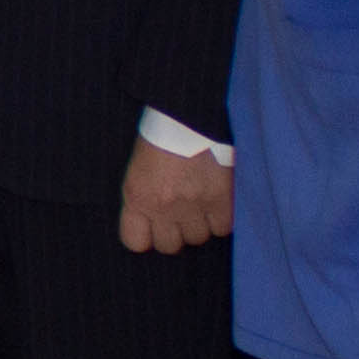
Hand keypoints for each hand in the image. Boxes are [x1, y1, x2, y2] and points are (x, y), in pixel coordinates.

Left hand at [117, 143, 235, 254]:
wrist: (192, 113)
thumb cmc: (163, 134)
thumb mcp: (140, 167)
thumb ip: (144, 198)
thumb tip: (153, 225)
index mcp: (136, 196)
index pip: (135, 242)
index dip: (147, 236)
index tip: (155, 227)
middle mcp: (163, 206)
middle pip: (169, 245)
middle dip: (176, 232)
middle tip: (182, 213)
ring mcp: (193, 205)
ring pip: (198, 237)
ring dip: (201, 224)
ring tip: (202, 202)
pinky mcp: (222, 199)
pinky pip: (223, 227)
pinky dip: (223, 218)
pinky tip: (219, 201)